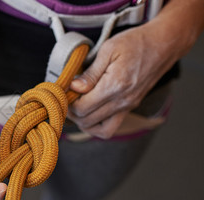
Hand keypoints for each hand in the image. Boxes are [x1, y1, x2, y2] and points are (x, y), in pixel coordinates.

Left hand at [68, 22, 178, 138]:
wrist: (164, 44)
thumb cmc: (136, 42)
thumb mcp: (109, 49)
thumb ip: (90, 72)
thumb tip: (74, 87)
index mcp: (114, 86)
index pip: (82, 108)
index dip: (67, 102)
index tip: (63, 91)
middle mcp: (122, 101)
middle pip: (87, 121)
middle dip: (72, 112)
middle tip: (66, 98)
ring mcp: (127, 107)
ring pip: (99, 130)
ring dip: (83, 122)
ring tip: (77, 106)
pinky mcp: (130, 107)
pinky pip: (110, 127)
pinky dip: (97, 124)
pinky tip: (90, 111)